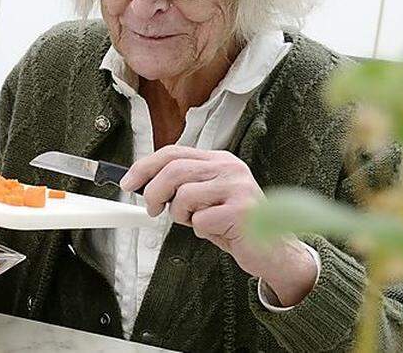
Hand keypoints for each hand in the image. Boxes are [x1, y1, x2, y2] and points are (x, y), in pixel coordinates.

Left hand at [120, 146, 317, 306]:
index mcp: (219, 160)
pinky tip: (217, 231)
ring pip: (184, 195)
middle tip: (152, 209)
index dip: (146, 166)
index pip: (174, 152)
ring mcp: (237, 187)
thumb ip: (183, 186)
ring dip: (181, 215)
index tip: (128, 182)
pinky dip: (200, 230)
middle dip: (154, 192)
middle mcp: (229, 168)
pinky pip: (200, 220)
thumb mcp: (207, 199)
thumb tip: (144, 184)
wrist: (273, 251)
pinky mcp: (241, 210)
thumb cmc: (235, 225)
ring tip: (197, 222)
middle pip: (174, 170)